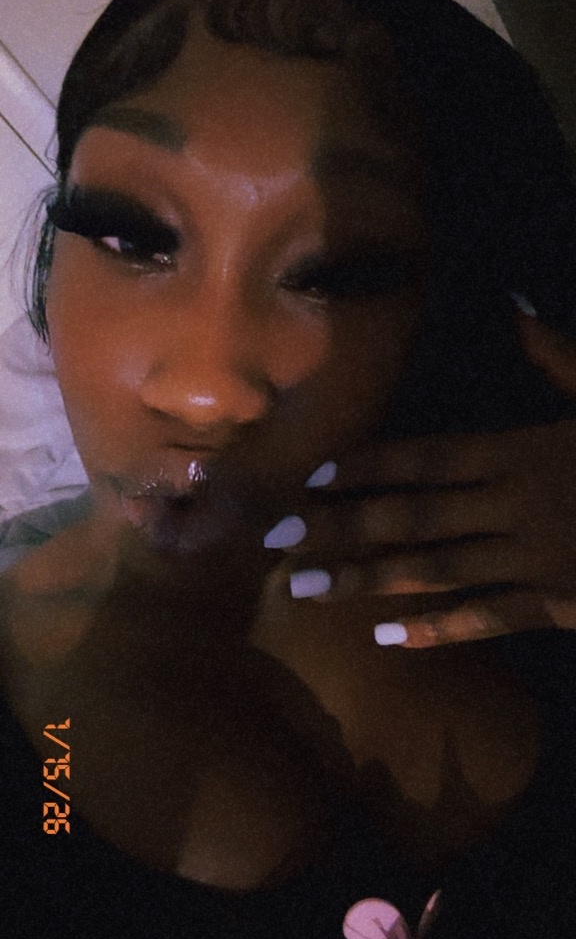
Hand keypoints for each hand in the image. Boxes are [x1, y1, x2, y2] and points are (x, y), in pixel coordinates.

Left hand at [264, 312, 575, 647]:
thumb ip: (556, 352)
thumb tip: (512, 302)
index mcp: (521, 449)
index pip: (422, 456)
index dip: (361, 467)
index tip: (307, 479)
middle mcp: (512, 505)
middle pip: (409, 516)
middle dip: (338, 526)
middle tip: (275, 540)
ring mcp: (531, 559)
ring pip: (433, 571)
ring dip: (365, 579)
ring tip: (305, 590)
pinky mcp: (555, 604)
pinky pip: (486, 618)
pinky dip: (436, 630)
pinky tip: (385, 637)